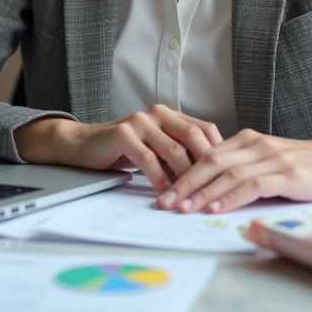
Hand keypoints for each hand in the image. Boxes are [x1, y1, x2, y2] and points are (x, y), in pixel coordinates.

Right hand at [13, 104, 223, 191]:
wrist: (83, 144)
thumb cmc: (125, 150)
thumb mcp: (157, 148)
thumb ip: (181, 153)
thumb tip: (213, 176)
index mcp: (171, 115)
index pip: (205, 130)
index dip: (219, 153)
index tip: (227, 177)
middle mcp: (158, 113)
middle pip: (194, 138)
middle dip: (206, 167)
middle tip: (215, 191)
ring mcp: (140, 121)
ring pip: (173, 150)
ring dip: (185, 178)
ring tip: (192, 198)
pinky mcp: (122, 133)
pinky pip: (147, 159)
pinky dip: (159, 179)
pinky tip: (164, 193)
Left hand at [153, 129, 311, 213]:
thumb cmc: (302, 164)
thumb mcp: (266, 160)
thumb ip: (241, 168)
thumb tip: (208, 188)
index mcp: (246, 140)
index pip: (206, 154)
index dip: (182, 172)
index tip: (163, 190)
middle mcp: (255, 145)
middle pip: (210, 162)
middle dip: (184, 183)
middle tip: (163, 202)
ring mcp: (272, 159)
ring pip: (228, 174)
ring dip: (203, 192)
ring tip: (182, 208)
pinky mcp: (287, 175)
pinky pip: (253, 185)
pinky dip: (231, 197)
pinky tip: (216, 207)